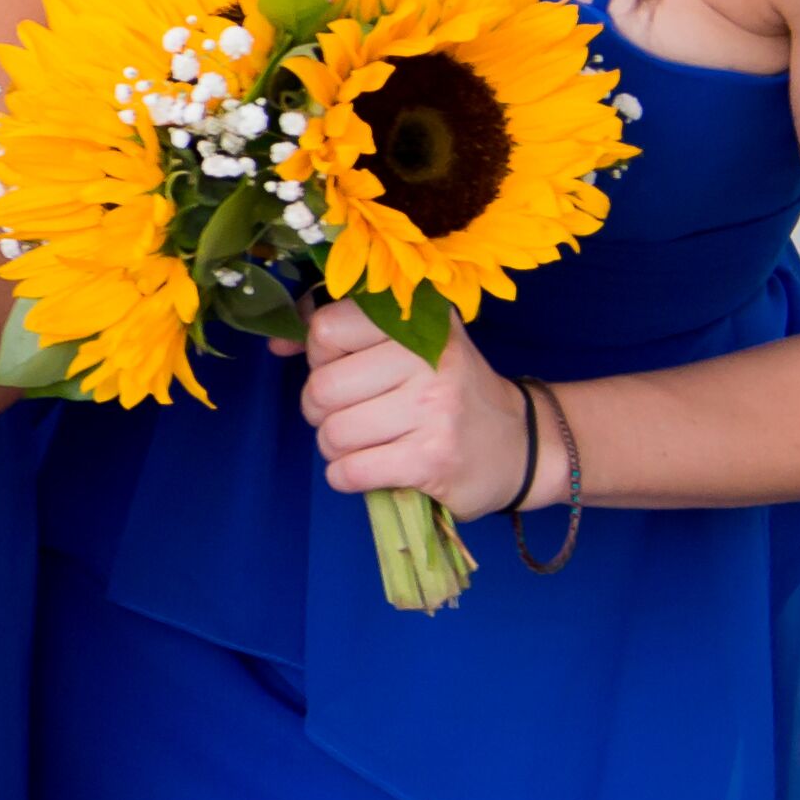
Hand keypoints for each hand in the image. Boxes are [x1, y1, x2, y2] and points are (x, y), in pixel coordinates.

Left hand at [296, 297, 540, 519]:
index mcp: (419, 323)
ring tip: (368, 442)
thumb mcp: (409, 345)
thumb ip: (340, 334)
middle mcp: (429, 360)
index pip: (326, 329)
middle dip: (321, 410)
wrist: (523, 444)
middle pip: (321, 388)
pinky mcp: (432, 459)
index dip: (321, 357)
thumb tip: (277, 343)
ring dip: (336, 447)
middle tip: (353, 414)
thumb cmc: (448, 390)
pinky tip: (371, 468)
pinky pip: (350, 470)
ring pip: (332, 433)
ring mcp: (433, 411)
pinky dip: (346, 476)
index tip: (344, 368)